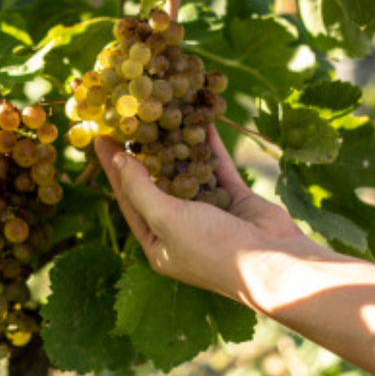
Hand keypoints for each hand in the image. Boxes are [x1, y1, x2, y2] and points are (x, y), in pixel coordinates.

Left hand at [93, 125, 307, 302]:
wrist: (273, 263)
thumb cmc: (212, 248)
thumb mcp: (166, 220)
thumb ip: (140, 189)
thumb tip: (119, 161)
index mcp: (158, 243)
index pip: (128, 199)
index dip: (114, 168)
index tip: (101, 137)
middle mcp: (181, 228)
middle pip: (156, 183)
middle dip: (145, 152)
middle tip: (131, 118)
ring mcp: (210, 213)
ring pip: (188, 172)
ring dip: (178, 144)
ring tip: (164, 112)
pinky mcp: (236, 200)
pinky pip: (217, 167)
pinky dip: (209, 146)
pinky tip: (201, 121)